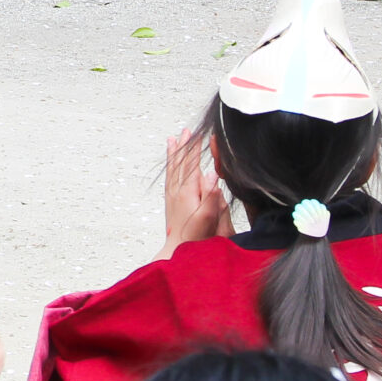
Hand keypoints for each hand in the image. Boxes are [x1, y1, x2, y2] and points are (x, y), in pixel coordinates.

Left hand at [161, 132, 227, 254]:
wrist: (177, 249)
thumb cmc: (196, 236)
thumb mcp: (208, 217)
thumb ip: (211, 195)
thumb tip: (212, 174)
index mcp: (188, 191)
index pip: (192, 164)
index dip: (195, 148)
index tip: (198, 134)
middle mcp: (177, 190)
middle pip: (181, 163)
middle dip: (184, 146)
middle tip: (186, 130)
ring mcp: (172, 195)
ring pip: (172, 168)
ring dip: (174, 153)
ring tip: (173, 139)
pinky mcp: (170, 201)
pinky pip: (169, 177)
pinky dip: (170, 166)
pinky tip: (170, 164)